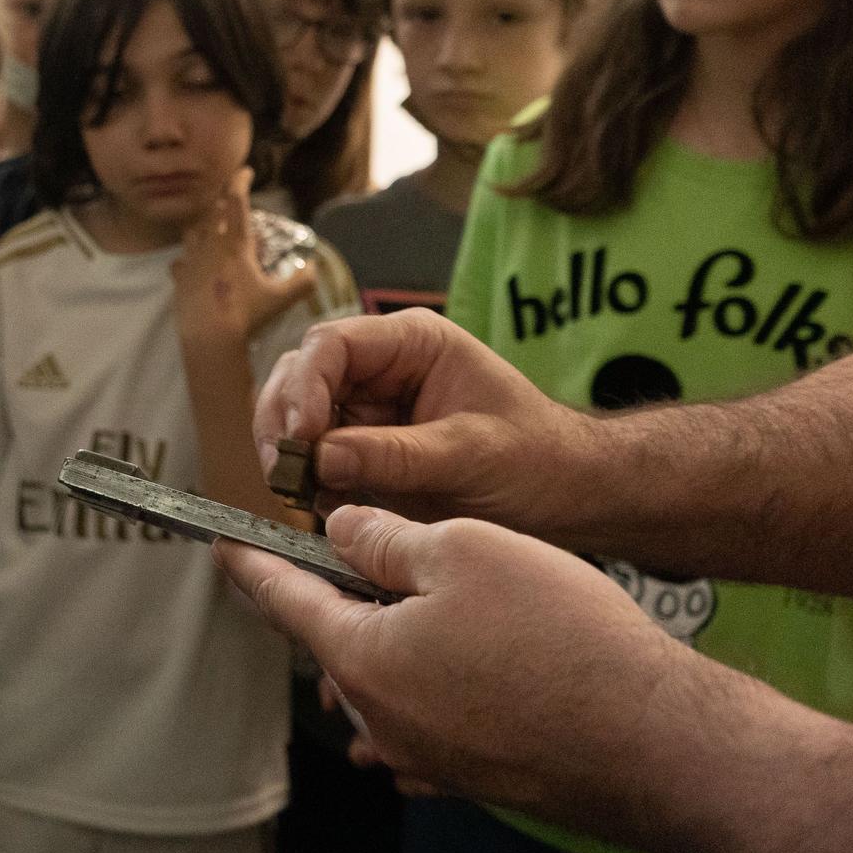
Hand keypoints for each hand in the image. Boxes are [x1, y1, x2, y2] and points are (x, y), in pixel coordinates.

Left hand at [171, 168, 315, 342]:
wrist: (209, 338)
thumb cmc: (246, 315)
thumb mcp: (282, 299)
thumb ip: (303, 281)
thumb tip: (314, 267)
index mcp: (235, 244)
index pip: (237, 201)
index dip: (240, 181)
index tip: (245, 170)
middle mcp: (210, 246)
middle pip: (212, 213)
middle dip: (223, 204)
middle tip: (232, 205)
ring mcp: (191, 262)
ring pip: (193, 232)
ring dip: (203, 227)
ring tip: (212, 231)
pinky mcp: (179, 280)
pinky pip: (180, 262)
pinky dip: (187, 259)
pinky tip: (191, 265)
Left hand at [215, 505, 682, 819]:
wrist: (653, 739)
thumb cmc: (560, 637)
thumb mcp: (462, 548)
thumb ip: (384, 538)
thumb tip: (340, 532)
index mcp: (362, 657)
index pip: (283, 601)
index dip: (253, 563)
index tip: (225, 543)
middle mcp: (383, 719)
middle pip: (337, 641)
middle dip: (338, 594)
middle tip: (351, 549)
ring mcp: (429, 756)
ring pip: (386, 680)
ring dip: (394, 637)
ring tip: (430, 597)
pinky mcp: (476, 773)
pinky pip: (431, 718)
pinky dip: (432, 682)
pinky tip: (464, 661)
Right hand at [255, 307, 593, 533]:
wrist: (567, 498)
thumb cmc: (538, 459)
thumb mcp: (471, 454)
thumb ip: (396, 454)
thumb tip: (321, 458)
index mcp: (411, 343)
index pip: (332, 346)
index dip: (305, 387)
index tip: (301, 436)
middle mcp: (380, 371)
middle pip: (299, 378)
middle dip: (284, 423)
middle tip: (286, 473)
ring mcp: (367, 412)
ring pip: (296, 420)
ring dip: (290, 457)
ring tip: (302, 495)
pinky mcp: (362, 454)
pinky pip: (314, 462)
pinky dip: (307, 485)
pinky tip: (321, 508)